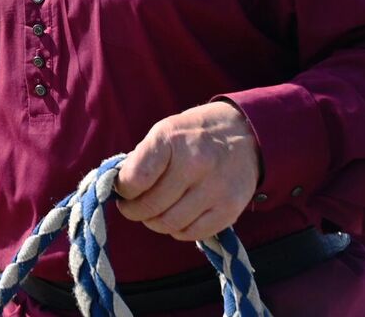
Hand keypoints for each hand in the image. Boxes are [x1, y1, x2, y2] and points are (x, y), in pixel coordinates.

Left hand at [114, 102, 260, 241]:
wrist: (245, 134)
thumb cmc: (194, 135)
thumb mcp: (164, 131)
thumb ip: (141, 160)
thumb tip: (119, 190)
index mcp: (172, 139)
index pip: (136, 178)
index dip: (123, 190)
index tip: (124, 190)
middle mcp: (196, 163)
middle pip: (150, 206)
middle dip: (134, 210)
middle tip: (133, 207)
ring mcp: (215, 188)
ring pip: (169, 224)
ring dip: (154, 222)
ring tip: (154, 212)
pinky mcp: (230, 208)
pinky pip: (192, 233)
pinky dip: (178, 230)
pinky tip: (177, 216)